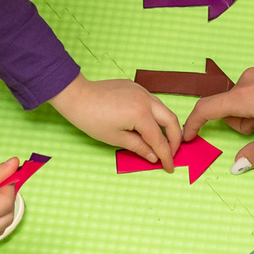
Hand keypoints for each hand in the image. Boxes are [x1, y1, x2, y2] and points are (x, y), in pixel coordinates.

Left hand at [49, 74, 183, 165]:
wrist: (78, 97)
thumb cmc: (92, 119)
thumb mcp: (116, 138)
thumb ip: (139, 147)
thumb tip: (154, 157)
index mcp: (141, 114)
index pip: (159, 139)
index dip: (166, 155)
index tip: (169, 167)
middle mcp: (146, 100)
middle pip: (171, 120)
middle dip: (176, 139)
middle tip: (172, 153)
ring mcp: (142, 91)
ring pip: (164, 109)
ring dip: (167, 126)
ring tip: (164, 141)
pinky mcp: (135, 87)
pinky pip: (152, 102)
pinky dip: (156, 115)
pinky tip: (150, 125)